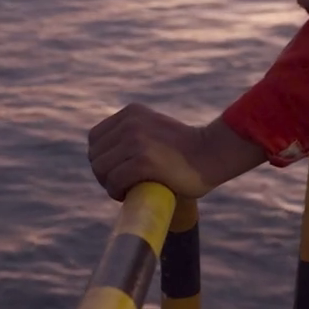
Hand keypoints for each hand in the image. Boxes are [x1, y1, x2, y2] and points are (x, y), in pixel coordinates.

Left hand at [87, 104, 268, 200]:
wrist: (213, 154)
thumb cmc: (186, 150)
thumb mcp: (153, 130)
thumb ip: (132, 135)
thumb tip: (105, 161)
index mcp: (132, 113)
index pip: (95, 138)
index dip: (102, 158)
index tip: (118, 170)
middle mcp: (131, 123)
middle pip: (95, 155)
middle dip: (105, 174)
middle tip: (123, 184)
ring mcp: (136, 140)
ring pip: (101, 169)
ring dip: (110, 185)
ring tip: (127, 189)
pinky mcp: (143, 161)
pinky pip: (114, 181)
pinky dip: (117, 192)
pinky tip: (129, 194)